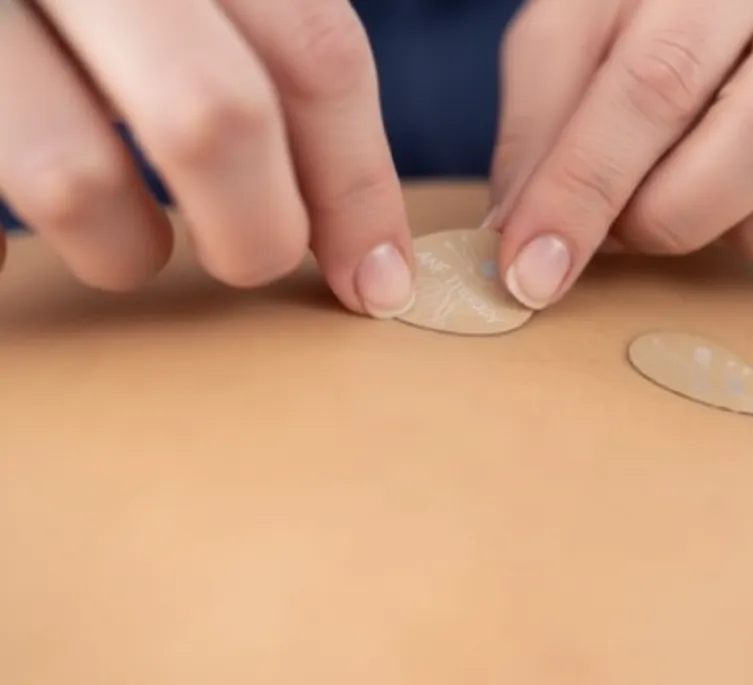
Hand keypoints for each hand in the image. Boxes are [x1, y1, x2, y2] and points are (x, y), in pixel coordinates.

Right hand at [0, 0, 416, 318]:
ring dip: (124, 248)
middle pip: (215, 117)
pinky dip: (0, 253)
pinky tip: (12, 248)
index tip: (377, 280)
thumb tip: (359, 232)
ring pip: (73, 177)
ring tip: (129, 243)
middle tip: (250, 259)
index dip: (358, 185)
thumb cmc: (107, 2)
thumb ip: (256, 46)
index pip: (316, 52)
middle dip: (256, 231)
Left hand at [490, 0, 752, 309]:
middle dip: (677, 215)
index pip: (658, 78)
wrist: (742, 1)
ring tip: (713, 209)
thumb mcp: (571, 37)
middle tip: (628, 233)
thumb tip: (523, 243)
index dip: (587, 186)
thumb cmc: (650, 22)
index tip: (534, 271)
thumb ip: (541, 124)